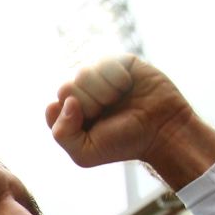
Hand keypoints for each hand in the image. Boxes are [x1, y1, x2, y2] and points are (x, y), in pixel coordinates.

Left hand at [45, 55, 214, 188]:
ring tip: (118, 100)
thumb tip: (66, 101)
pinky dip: (115, 78)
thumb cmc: (123, 143)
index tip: (90, 125)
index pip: (53, 107)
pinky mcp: (118, 62)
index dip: (71, 117)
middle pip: (65, 88)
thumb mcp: (85, 153)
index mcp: (71, 113)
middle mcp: (83, 93)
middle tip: (106, 114)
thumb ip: (62, 133)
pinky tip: (127, 86)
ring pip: (82, 73)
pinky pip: (104, 61)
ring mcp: (100, 76)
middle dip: (88, 106)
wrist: (161, 131)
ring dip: (102, 93)